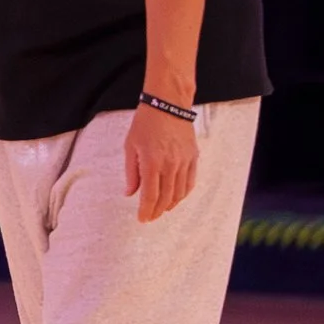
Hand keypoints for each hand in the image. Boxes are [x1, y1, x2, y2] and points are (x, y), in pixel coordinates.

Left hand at [123, 104, 199, 223]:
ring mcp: (184, 162)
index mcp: (151, 163)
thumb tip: (130, 193)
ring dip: (170, 205)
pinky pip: (190, 182)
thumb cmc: (145, 123)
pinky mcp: (193, 157)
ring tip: (161, 210)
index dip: (145, 211)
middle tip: (149, 217)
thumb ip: (131, 172)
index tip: (141, 219)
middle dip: (156, 211)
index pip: (150, 196)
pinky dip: (183, 194)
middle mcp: (170, 165)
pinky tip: (176, 198)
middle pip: (165, 198)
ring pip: (179, 193)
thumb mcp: (130, 146)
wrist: (167, 104)